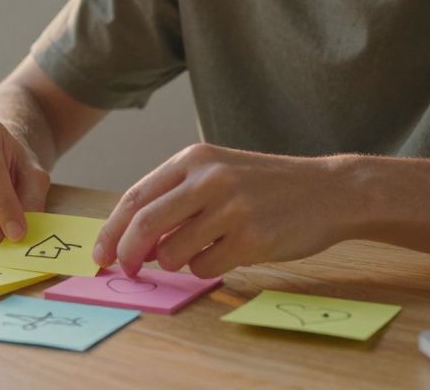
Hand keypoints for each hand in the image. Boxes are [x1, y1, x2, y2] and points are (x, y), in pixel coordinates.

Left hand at [92, 144, 358, 277]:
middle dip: (127, 254)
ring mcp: (231, 208)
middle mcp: (208, 179)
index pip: (135, 197)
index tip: (101, 253)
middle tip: (125, 271)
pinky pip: (205, 267)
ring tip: (199, 250)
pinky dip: (206, 268)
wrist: (329, 190)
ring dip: (175, 262)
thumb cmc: (266, 184)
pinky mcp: (252, 238)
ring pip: (173, 252)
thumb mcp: (218, 170)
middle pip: (144, 225)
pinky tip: (228, 253)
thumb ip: (176, 196)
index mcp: (194, 158)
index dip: (111, 229)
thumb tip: (131, 238)